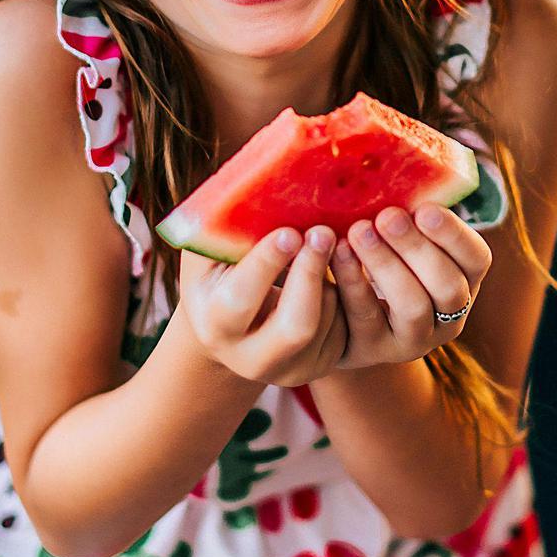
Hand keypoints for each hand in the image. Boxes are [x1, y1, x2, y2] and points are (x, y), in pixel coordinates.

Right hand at [178, 227, 347, 388]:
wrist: (234, 322)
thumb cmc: (220, 271)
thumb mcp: (210, 252)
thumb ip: (224, 229)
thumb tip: (254, 186)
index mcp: (215, 327)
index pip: (242, 299)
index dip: (266, 264)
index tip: (289, 232)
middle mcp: (251, 360)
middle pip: (296, 325)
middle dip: (311, 273)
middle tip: (323, 231)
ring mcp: (291, 370)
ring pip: (327, 318)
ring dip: (326, 275)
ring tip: (315, 247)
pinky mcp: (322, 365)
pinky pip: (346, 324)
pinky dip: (341, 291)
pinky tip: (324, 273)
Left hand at [328, 204, 491, 373]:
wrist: (338, 315)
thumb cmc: (376, 257)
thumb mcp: (399, 238)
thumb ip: (406, 213)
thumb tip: (392, 160)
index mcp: (463, 280)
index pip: (477, 259)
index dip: (455, 234)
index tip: (425, 208)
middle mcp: (447, 317)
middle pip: (447, 285)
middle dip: (416, 248)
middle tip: (387, 215)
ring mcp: (412, 340)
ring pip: (412, 307)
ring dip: (385, 264)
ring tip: (358, 230)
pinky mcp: (373, 350)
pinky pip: (366, 318)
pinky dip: (352, 282)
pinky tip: (336, 252)